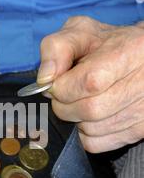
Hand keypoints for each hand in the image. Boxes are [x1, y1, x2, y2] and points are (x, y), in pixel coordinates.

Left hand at [37, 16, 143, 152]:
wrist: (138, 59)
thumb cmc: (105, 46)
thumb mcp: (79, 33)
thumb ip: (56, 48)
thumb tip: (44, 80)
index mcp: (129, 52)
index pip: (91, 82)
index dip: (64, 88)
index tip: (57, 84)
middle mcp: (142, 83)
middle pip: (90, 110)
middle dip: (64, 105)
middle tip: (65, 95)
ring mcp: (142, 111)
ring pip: (91, 130)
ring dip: (74, 120)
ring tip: (80, 102)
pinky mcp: (138, 131)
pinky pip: (96, 144)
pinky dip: (83, 134)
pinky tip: (89, 117)